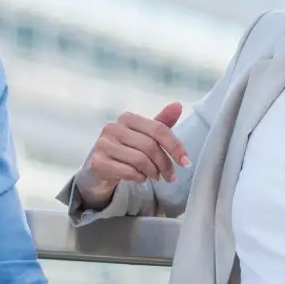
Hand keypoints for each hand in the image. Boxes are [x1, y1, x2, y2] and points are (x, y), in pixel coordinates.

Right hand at [73, 102, 188, 208]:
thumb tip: (178, 105)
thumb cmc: (125, 150)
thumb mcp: (144, 136)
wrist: (99, 169)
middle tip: (170, 177)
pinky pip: (128, 172)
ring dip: (153, 173)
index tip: (186, 163)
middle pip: (150, 146)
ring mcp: (103, 144)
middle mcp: (113, 127)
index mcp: (127, 118)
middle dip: (165, 164)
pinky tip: (140, 178)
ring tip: (154, 177)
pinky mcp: (98, 162)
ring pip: (140, 160)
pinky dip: (139, 178)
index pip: (158, 129)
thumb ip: (161, 123)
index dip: (175, 146)